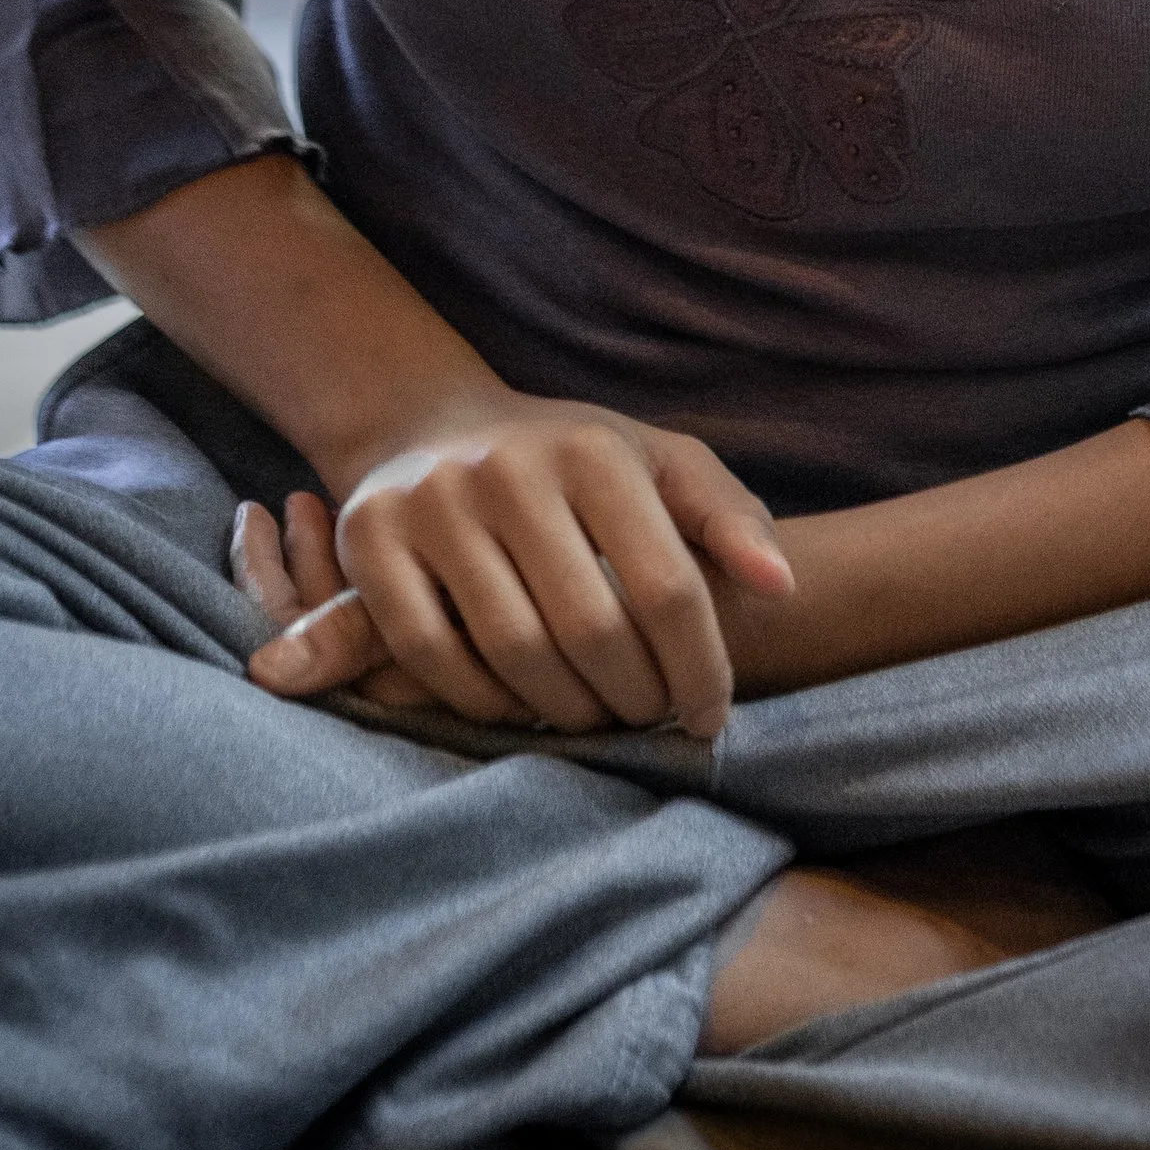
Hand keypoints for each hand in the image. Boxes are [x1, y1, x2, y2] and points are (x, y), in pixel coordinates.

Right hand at [241, 397, 793, 736]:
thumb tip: (782, 587)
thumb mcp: (659, 465)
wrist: (433, 430)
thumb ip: (728, 518)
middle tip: (648, 719)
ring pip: (516, 653)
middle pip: (594, 631)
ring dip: (567, 711)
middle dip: (636, 699)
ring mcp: (431, 502)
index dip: (702, 669)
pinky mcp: (368, 540)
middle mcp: (508, 468)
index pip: (668, 588)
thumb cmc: (570, 466)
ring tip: (595, 715)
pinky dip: (485, 703)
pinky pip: (434, 657)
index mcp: (593, 450)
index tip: (712, 715)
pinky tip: (519, 705)